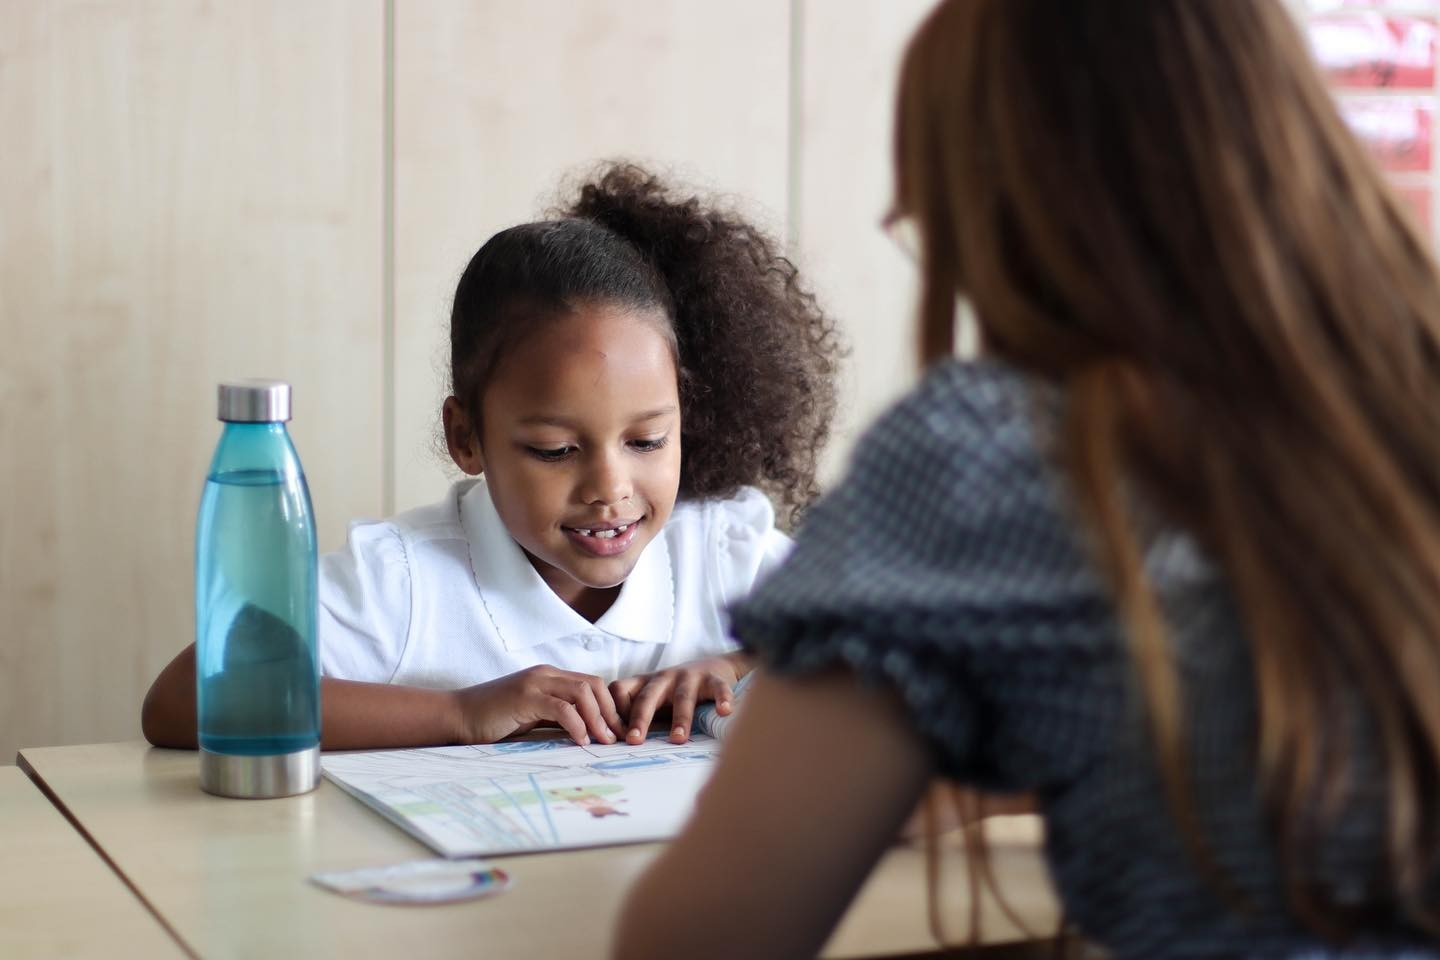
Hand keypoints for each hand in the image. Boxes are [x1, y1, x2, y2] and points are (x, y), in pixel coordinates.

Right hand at [451, 665, 625, 745]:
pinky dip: (576, 724)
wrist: (458, 716)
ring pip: (582, 692)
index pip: (592, 684)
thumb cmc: (493, 720)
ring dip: (598, 719)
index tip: (618, 732)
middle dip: (610, 712)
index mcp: (550, 677)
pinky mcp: (525, 697)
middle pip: (593, 685)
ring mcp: (535, 683)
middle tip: (617, 738)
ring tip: (604, 742)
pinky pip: (561, 707)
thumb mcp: (532, 715)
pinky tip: (581, 741)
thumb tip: (588, 734)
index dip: (610, 707)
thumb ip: (556, 717)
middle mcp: (546, 674)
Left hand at [609, 654, 749, 744]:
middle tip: (633, 741)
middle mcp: (664, 678)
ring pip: (682, 697)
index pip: (619, 690)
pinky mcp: (713, 678)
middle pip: (648, 697)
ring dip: (680, 719)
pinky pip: (718, 688)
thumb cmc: (676, 691)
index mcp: (645, 684)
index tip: (614, 737)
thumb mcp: (653, 698)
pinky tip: (725, 711)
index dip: (613, 711)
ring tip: (677, 739)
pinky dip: (722, 699)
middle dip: (640, 719)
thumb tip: (615, 746)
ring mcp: (689, 677)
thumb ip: (637, 716)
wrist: (713, 666)